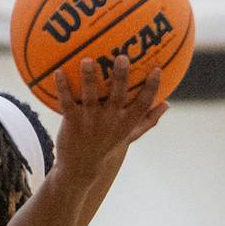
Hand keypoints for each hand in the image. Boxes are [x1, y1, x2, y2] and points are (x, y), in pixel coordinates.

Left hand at [52, 55, 166, 182]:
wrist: (81, 168)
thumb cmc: (107, 147)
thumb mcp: (129, 136)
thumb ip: (147, 120)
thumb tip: (166, 104)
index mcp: (126, 123)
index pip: (143, 104)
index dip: (151, 88)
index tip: (157, 69)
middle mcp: (110, 121)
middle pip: (118, 96)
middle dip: (121, 77)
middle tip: (122, 57)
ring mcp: (90, 121)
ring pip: (90, 96)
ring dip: (88, 78)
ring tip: (86, 60)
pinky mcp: (72, 122)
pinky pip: (67, 102)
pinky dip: (63, 87)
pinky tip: (58, 72)